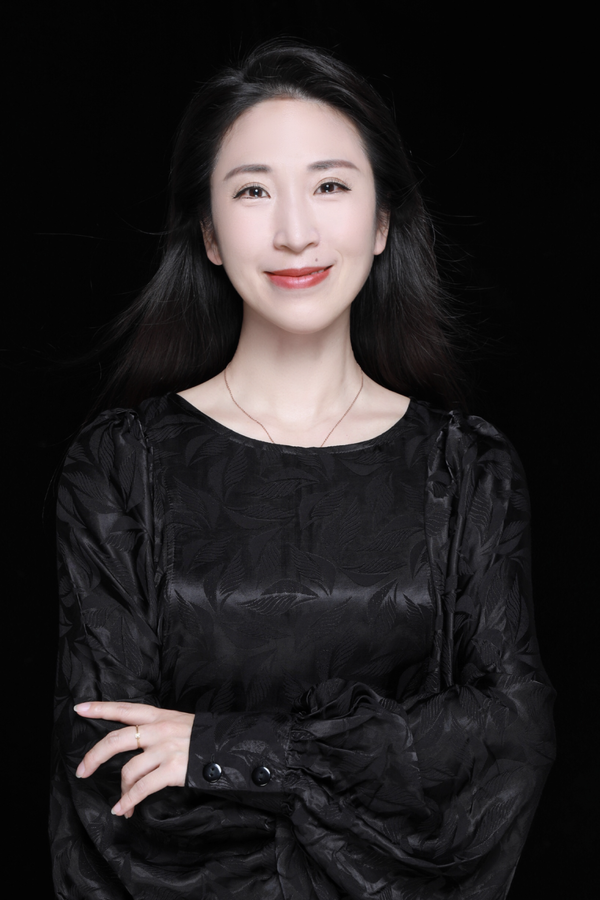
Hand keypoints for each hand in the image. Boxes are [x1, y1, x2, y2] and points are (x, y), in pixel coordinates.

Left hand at [74, 701, 193, 817]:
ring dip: (121, 791)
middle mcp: (159, 730)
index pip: (125, 709)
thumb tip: (138, 745)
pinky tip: (124, 810)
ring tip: (122, 803)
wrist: (231, 746)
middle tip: (82, 771)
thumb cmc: (205, 737)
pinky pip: (142, 788)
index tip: (80, 709)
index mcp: (160, 716)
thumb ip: (158, 729)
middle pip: (116, 740)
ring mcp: (165, 749)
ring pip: (128, 770)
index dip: (101, 709)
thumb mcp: (180, 723)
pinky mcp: (172, 769)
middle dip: (94, 757)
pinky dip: (128, 801)